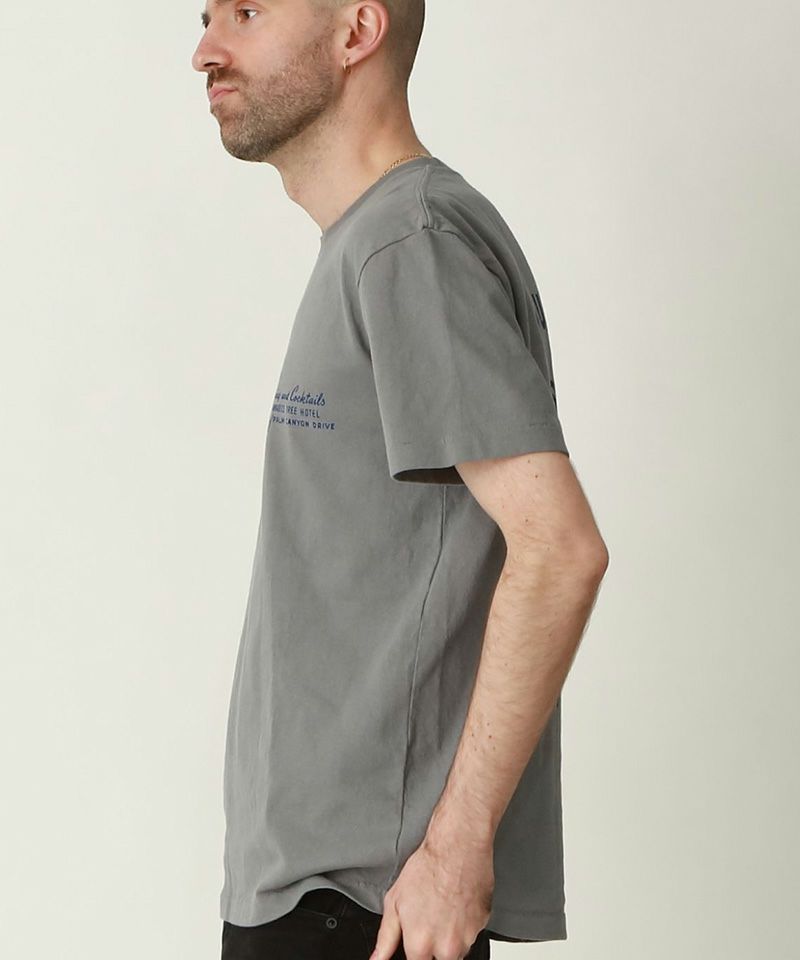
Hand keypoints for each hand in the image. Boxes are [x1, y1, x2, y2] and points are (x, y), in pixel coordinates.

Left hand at [369, 831, 493, 959]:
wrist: (457, 846)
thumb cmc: (427, 868)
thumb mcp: (394, 901)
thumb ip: (385, 938)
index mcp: (420, 944)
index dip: (415, 952)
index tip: (416, 941)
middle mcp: (446, 947)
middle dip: (434, 950)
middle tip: (430, 923)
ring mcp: (467, 938)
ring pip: (457, 951)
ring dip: (450, 938)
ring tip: (443, 909)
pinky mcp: (483, 925)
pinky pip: (472, 934)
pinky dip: (464, 924)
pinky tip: (456, 904)